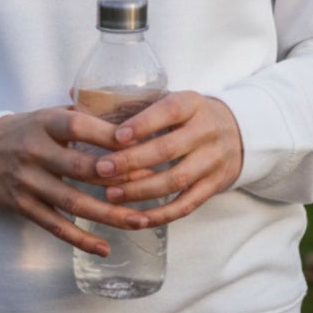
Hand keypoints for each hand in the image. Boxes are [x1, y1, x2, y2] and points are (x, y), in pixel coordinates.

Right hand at [0, 106, 158, 256]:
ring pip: (73, 202)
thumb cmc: (26, 131)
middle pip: (80, 167)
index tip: (140, 143)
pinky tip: (105, 247)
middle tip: (152, 186)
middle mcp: (34, 151)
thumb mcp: (49, 115)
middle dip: (118, 178)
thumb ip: (83, 116)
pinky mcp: (23, 206)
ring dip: (109, 214)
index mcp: (44, 123)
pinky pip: (56, 226)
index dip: (109, 135)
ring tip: (140, 221)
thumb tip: (129, 119)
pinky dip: (81, 239)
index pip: (79, 126)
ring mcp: (28, 181)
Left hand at [95, 92, 243, 225]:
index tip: (116, 136)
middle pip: (168, 149)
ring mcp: (213, 160)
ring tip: (111, 195)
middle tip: (101, 169)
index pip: (168, 111)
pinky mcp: (215, 185)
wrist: (238, 131)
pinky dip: (161, 214)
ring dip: (141, 191)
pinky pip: (186, 204)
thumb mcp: (170, 98)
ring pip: (176, 180)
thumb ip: (128, 100)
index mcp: (192, 104)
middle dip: (132, 162)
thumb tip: (74, 94)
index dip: (143, 124)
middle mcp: (206, 130)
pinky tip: (137, 219)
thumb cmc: (188, 115)